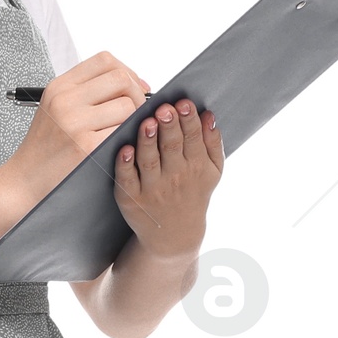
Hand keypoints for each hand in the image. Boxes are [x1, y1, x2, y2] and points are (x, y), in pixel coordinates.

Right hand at [4, 51, 150, 210]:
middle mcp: (65, 100)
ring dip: (134, 119)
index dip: (127, 71)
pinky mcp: (86, 146)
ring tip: (123, 131)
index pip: (105, 61)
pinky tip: (119, 145)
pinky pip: (123, 131)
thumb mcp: (55, 108)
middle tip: (136, 112)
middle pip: (120, 79)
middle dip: (137, 94)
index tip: (134, 88)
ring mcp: (75, 123)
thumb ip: (87, 92)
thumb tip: (132, 83)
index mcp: (60, 87)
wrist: (24, 180)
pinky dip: (127, 137)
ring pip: (127, 106)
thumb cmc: (44, 148)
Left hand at [113, 99, 222, 260]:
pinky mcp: (131, 198)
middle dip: (169, 127)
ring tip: (147, 122)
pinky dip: (125, 165)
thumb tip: (209, 114)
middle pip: (172, 147)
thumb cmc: (193, 192)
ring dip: (148, 141)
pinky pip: (127, 179)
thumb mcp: (212, 171)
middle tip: (164, 108)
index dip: (188, 120)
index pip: (193, 138)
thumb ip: (213, 142)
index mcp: (196, 167)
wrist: (175, 235)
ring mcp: (152, 189)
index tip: (183, 103)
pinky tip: (125, 150)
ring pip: (149, 160)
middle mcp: (175, 177)